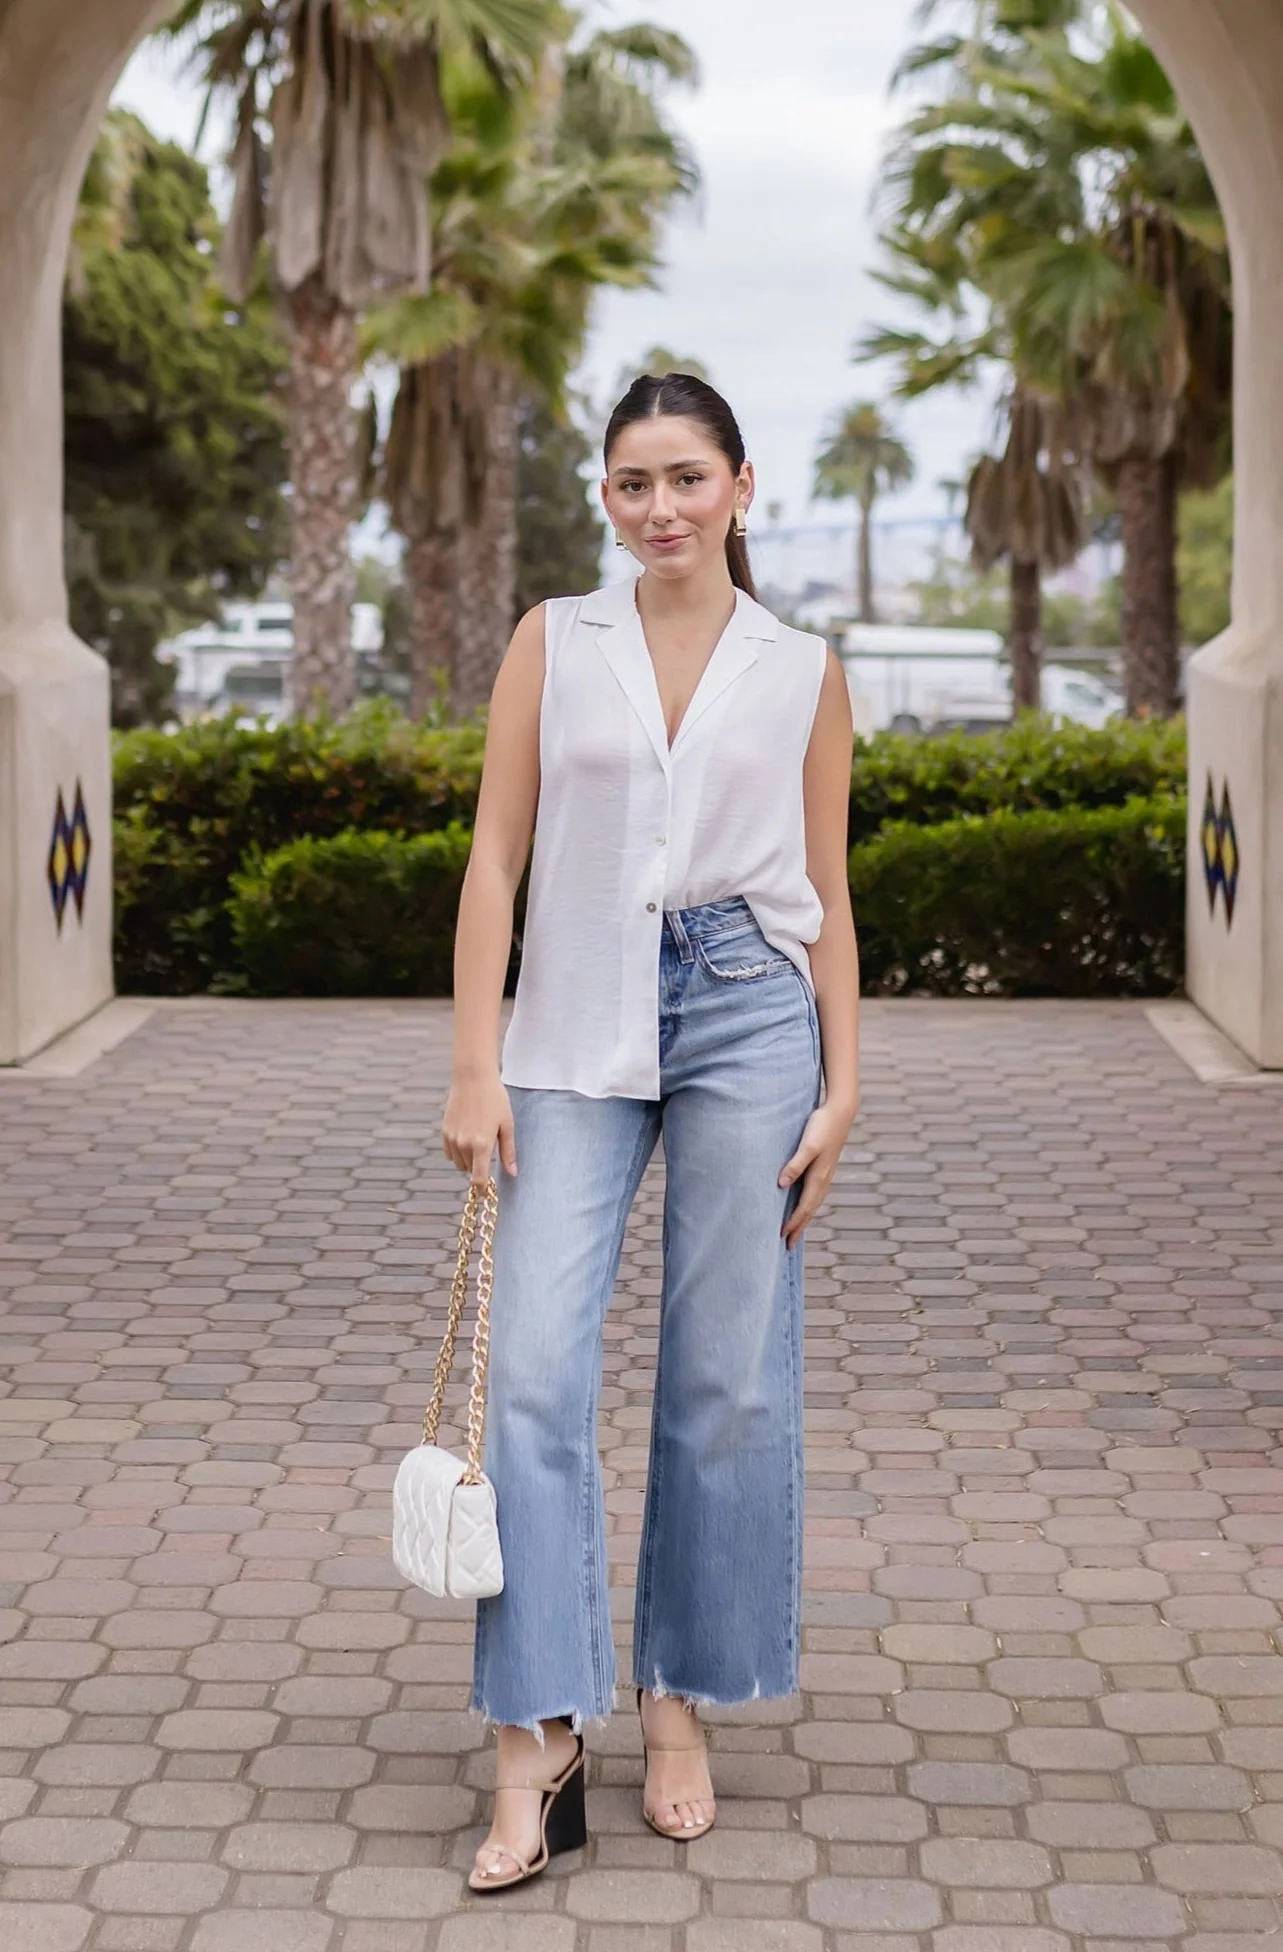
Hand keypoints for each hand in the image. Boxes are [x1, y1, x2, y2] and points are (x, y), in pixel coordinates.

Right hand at [442, 1073, 516, 1185]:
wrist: (473, 1078)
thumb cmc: (495, 1100)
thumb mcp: (507, 1125)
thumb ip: (508, 1152)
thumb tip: (513, 1174)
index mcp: (481, 1145)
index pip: (478, 1178)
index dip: (483, 1190)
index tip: (487, 1194)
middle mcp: (463, 1144)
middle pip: (469, 1171)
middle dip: (478, 1167)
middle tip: (489, 1150)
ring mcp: (452, 1138)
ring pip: (458, 1162)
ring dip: (468, 1160)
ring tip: (479, 1140)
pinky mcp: (444, 1131)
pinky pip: (449, 1152)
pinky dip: (458, 1151)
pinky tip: (467, 1137)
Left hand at [778, 1098, 856, 1248]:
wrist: (841, 1111)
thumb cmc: (822, 1126)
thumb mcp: (807, 1145)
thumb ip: (795, 1164)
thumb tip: (782, 1185)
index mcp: (818, 1177)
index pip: (804, 1207)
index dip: (793, 1223)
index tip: (781, 1238)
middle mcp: (823, 1179)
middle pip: (810, 1210)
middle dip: (799, 1227)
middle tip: (787, 1246)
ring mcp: (825, 1173)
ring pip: (813, 1202)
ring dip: (804, 1217)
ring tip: (795, 1230)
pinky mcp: (824, 1166)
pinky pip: (815, 1193)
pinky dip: (808, 1204)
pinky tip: (802, 1202)